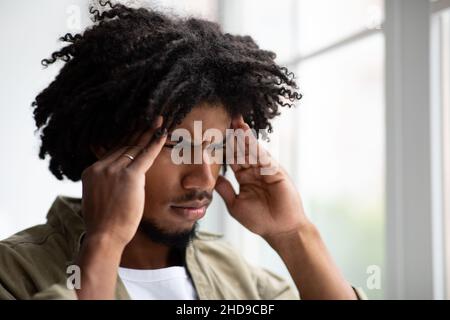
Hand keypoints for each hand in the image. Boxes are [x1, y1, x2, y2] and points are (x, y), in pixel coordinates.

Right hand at [80, 116, 166, 246]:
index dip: (126, 140)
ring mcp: (114, 170)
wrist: (104, 236)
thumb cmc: (103, 224)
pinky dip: (155, 143)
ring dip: (148, 134)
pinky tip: (162, 133)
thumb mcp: (97, 199)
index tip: (135, 130)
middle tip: (150, 119)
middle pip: (124, 146)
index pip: (112, 152)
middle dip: (138, 132)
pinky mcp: (129, 176)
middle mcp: (101, 167)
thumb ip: (103, 186)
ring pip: (135, 148)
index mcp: (91, 171)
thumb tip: (112, 184)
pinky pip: (145, 156)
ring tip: (158, 122)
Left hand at [214, 116, 308, 242]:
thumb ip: (225, 189)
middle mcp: (255, 169)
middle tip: (225, 117)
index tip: (214, 133)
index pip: (232, 157)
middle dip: (234, 134)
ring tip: (235, 121)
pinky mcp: (275, 171)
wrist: (280, 230)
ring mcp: (265, 169)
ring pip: (252, 149)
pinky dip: (253, 145)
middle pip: (242, 149)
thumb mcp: (235, 204)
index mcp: (245, 176)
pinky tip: (245, 135)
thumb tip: (213, 177)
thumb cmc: (259, 220)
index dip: (224, 145)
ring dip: (243, 136)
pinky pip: (262, 156)